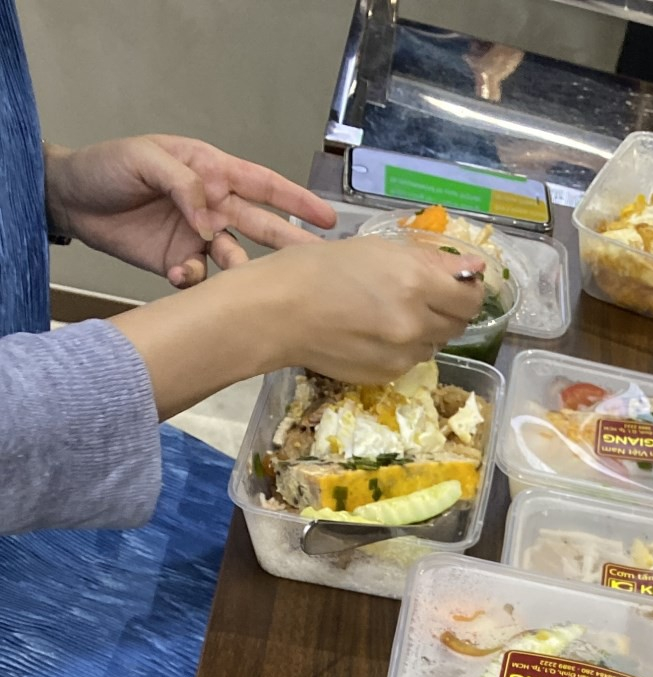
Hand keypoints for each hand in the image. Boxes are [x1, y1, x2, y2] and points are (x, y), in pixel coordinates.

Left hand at [43, 135, 334, 287]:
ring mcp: (198, 237)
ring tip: (246, 285)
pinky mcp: (180, 264)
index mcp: (210, 171)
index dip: (294, 200)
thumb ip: (182, 181)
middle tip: (317, 264)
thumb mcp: (143, 159)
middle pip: (261, 226)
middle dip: (290, 244)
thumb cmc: (106, 167)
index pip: (261, 183)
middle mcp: (212, 206)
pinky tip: (180, 275)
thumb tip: (209, 214)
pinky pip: (201, 279)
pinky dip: (195, 282)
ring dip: (242, 273)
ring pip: (237, 259)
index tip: (326, 217)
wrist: (70, 200)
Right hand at [252, 236, 486, 380]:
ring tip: (390, 313)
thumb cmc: (320, 268)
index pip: (470, 297)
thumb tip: (475, 267)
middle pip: (458, 323)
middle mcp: (417, 324)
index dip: (467, 289)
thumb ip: (430, 262)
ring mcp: (404, 355)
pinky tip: (375, 332)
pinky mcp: (389, 374)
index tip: (457, 282)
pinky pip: (412, 360)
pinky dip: (403, 347)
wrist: (278, 311)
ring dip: (425, 329)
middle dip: (446, 308)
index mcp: (417, 284)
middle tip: (420, 295)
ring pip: (434, 343)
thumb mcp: (376, 250)